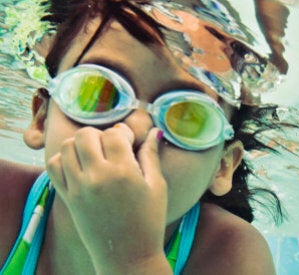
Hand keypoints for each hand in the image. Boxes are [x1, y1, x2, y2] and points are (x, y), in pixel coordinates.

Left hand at [46, 124, 168, 271]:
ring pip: (65, 147)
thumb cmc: (149, 221)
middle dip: (98, 134)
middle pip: (85, 134)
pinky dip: (62, 160)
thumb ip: (151, 155)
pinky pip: (53, 167)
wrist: (128, 256)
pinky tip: (79, 166)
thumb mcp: (157, 186)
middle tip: (109, 146)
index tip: (129, 142)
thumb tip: (154, 131)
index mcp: (124, 172)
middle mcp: (97, 177)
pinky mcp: (67, 198)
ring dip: (80, 145)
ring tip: (94, 155)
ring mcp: (78, 187)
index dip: (122, 133)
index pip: (113, 134)